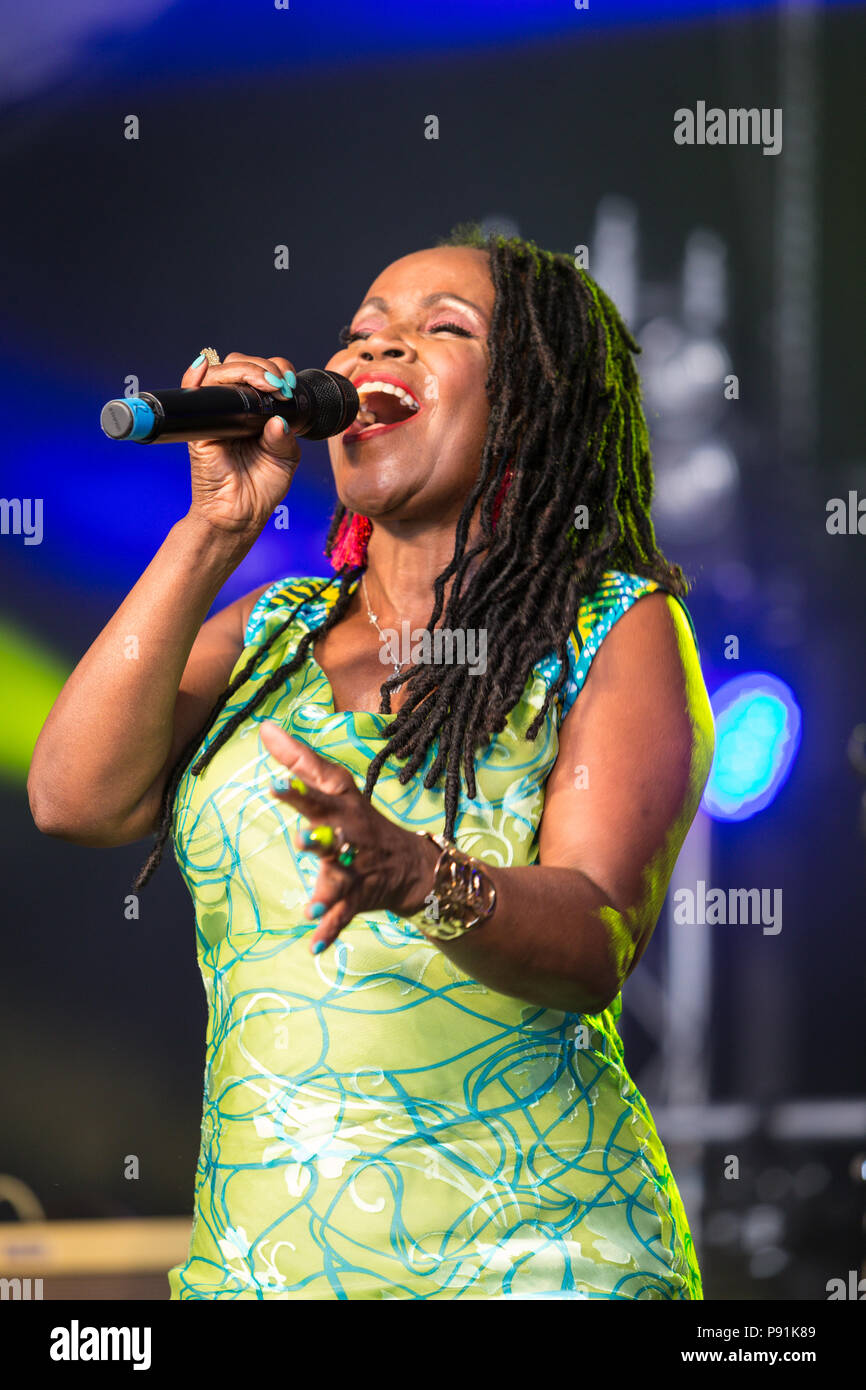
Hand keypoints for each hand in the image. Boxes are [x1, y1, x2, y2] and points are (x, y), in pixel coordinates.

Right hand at [182, 351, 301, 536]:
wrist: (240, 515)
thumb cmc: (260, 489)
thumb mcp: (285, 459)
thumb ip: (285, 437)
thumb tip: (277, 418)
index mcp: (257, 412)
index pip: (262, 375)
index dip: (276, 370)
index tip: (288, 384)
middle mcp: (236, 409)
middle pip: (240, 366)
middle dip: (263, 367)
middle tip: (279, 385)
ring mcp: (216, 415)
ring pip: (220, 374)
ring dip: (242, 369)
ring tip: (264, 382)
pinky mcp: (199, 428)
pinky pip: (192, 395)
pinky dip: (193, 377)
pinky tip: (203, 368)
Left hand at [260, 721, 440, 953]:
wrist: (410, 864)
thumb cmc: (358, 818)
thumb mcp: (334, 785)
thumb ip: (298, 758)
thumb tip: (264, 726)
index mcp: (341, 805)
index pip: (321, 792)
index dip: (300, 789)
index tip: (276, 785)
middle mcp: (349, 835)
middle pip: (333, 835)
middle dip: (319, 839)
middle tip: (302, 841)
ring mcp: (355, 868)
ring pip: (340, 880)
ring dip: (327, 892)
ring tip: (312, 905)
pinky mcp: (358, 897)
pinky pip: (343, 915)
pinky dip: (330, 930)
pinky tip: (314, 943)